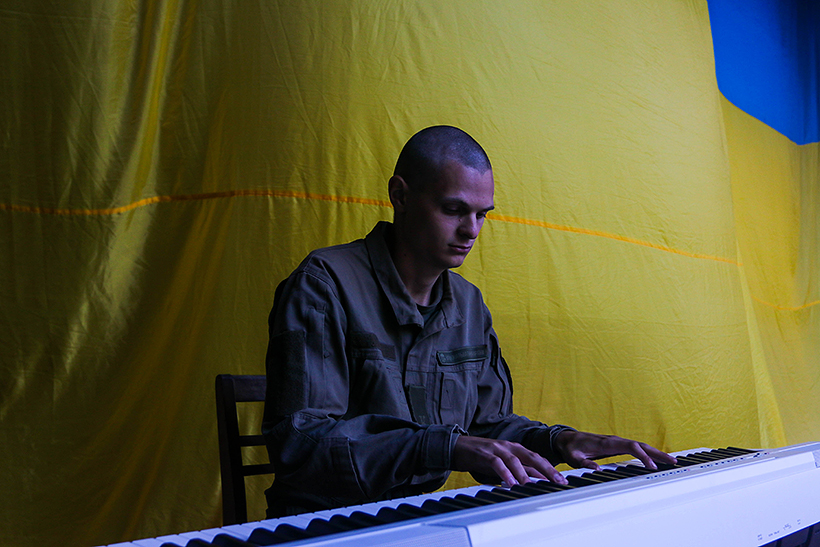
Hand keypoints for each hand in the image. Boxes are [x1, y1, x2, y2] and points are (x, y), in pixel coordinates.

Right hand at [451, 435, 568, 485]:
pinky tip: (510, 483)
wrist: (458, 447)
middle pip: (532, 457)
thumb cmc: (482, 457)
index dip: (550, 469)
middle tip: (557, 482)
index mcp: (515, 448)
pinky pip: (497, 464)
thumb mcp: (503, 464)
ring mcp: (497, 449)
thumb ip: (518, 471)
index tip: (562, 480)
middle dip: (546, 470)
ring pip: (515, 460)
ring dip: (525, 474)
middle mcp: (509, 447)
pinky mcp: (485, 454)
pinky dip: (504, 473)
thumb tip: (535, 482)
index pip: (537, 458)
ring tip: (534, 486)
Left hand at [553, 430, 676, 470]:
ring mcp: (617, 442)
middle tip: (674, 461)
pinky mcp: (618, 445)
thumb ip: (584, 463)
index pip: (630, 447)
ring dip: (656, 453)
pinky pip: (636, 448)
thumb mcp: (573, 458)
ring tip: (672, 461)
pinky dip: (648, 453)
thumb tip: (597, 469)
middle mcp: (615, 440)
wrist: (566, 439)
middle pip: (641, 445)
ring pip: (641, 446)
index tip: (652, 466)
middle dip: (657, 453)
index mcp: (607, 443)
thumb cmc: (570, 449)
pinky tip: (657, 460)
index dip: (643, 456)